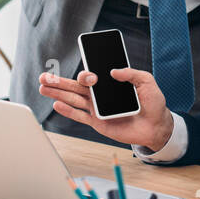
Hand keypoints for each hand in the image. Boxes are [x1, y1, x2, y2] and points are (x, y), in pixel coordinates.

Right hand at [39, 67, 174, 149]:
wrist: (156, 126)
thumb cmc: (153, 103)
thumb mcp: (147, 82)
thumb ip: (132, 74)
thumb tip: (114, 72)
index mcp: (109, 82)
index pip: (92, 75)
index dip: (87, 73)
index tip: (90, 75)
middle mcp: (99, 94)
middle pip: (75, 85)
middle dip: (59, 81)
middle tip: (44, 76)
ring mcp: (97, 108)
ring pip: (73, 99)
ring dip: (57, 93)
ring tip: (43, 87)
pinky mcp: (97, 122)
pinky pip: (79, 115)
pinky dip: (67, 111)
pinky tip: (56, 104)